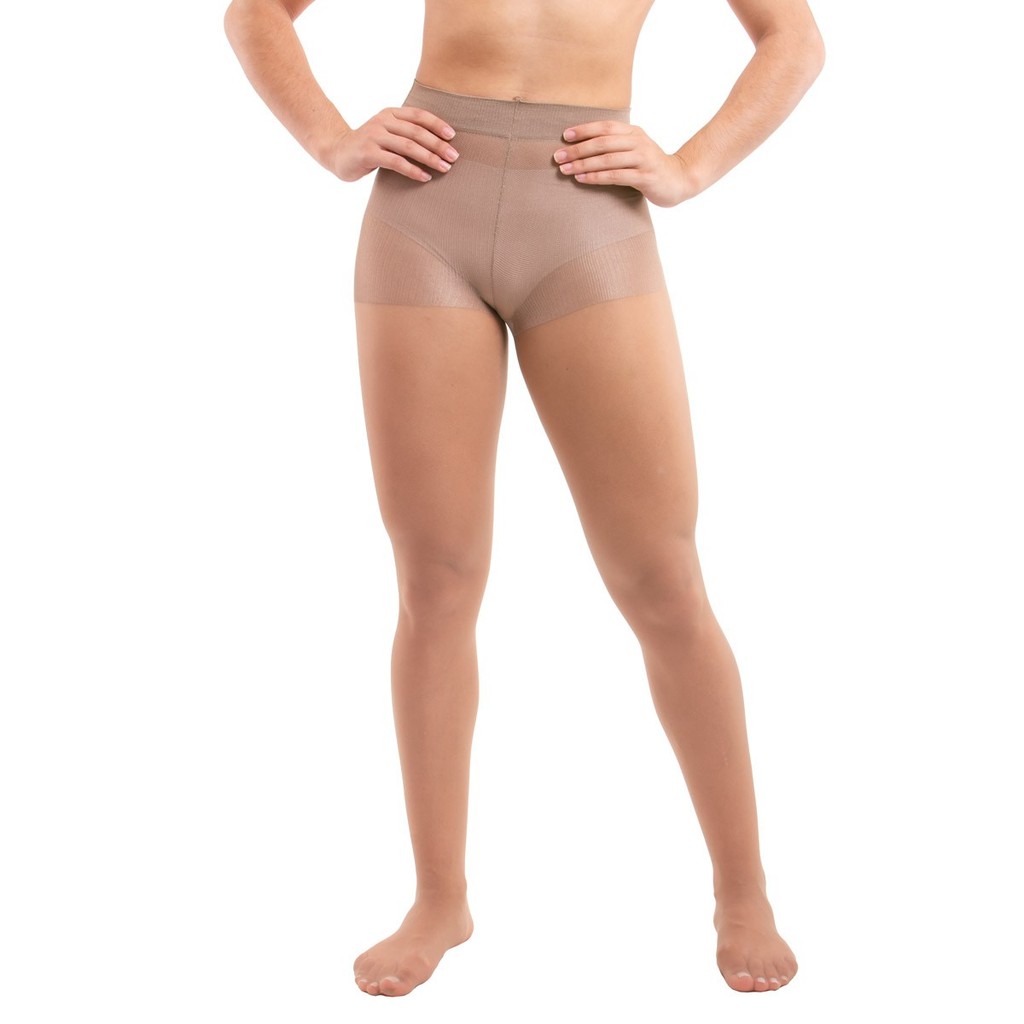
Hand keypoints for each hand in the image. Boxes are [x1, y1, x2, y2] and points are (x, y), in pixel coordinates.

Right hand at [320, 106, 459, 182]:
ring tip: (444, 168)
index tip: (452, 136)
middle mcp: (382, 122)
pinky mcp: (368, 153)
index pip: (418, 115)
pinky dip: (413, 170)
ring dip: (429, 158)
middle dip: (438, 144)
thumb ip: (405, 133)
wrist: (337, 152)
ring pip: (408, 147)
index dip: (437, 124)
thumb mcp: (387, 133)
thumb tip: (440, 143)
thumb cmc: (369, 146)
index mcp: (390, 113)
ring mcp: (374, 136)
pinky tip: (425, 177)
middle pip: (416, 132)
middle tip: (454, 157)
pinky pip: (396, 162)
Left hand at [552, 120, 699, 207]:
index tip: (565, 136)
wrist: (680, 180)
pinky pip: (616, 176)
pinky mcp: (645, 176)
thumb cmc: (650, 166)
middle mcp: (638, 142)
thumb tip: (584, 147)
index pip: (605, 127)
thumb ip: (616, 145)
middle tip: (558, 156)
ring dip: (583, 164)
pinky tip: (582, 178)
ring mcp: (643, 159)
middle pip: (603, 142)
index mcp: (634, 132)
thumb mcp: (635, 150)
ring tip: (565, 169)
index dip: (584, 130)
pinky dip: (596, 177)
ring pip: (607, 159)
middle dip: (578, 149)